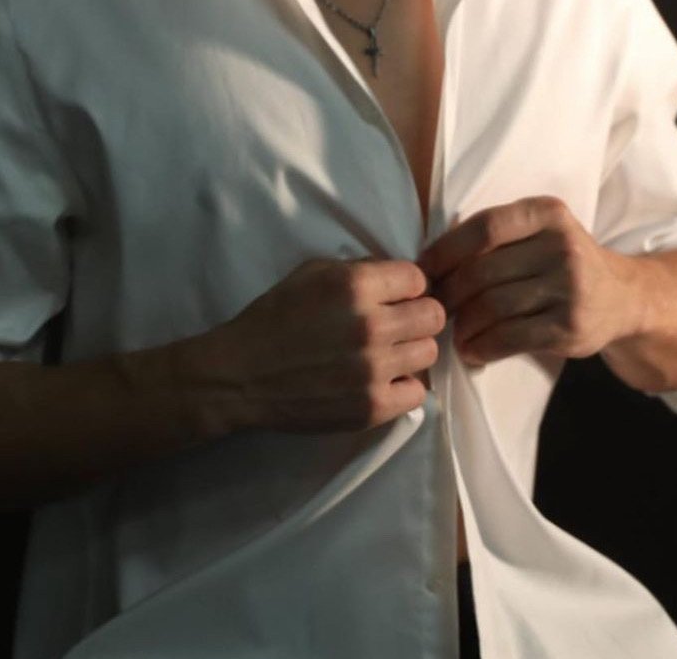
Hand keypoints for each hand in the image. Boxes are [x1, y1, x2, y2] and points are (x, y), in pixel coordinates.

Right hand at [215, 257, 445, 433]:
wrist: (242, 375)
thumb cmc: (276, 317)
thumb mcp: (312, 273)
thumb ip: (360, 270)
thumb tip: (399, 278)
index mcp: (356, 286)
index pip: (418, 279)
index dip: (406, 286)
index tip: (394, 296)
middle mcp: (371, 325)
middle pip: (433, 315)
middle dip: (417, 315)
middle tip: (397, 323)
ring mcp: (374, 369)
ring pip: (429, 353)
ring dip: (410, 350)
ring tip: (386, 352)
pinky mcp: (372, 407)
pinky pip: (418, 393)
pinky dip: (403, 386)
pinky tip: (381, 379)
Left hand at [417, 196, 636, 366]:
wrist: (624, 298)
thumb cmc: (564, 262)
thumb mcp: (541, 231)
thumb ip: (499, 234)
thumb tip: (431, 261)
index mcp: (548, 213)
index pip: (484, 228)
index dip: (446, 251)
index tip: (423, 270)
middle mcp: (562, 247)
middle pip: (483, 271)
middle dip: (449, 293)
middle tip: (433, 307)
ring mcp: (570, 289)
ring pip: (493, 307)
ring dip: (462, 324)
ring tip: (451, 332)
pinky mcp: (570, 328)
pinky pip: (510, 338)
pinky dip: (481, 347)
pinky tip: (470, 350)